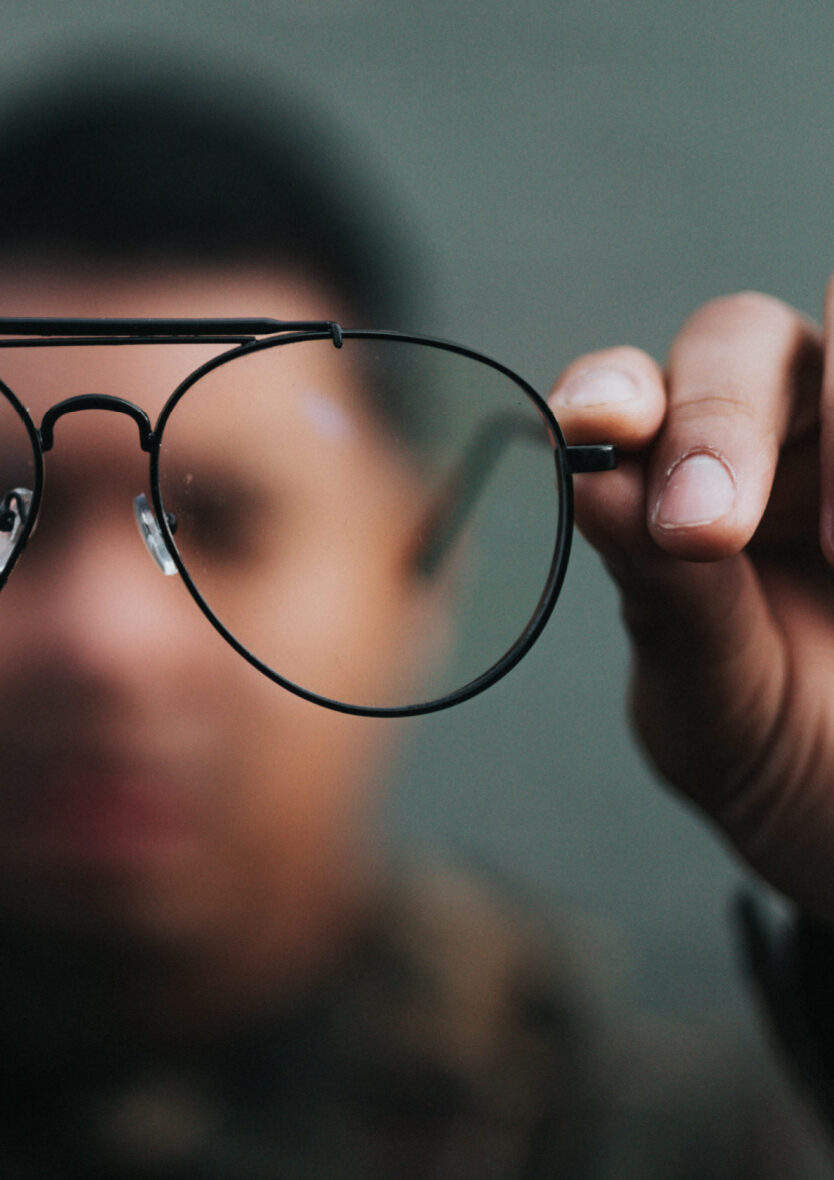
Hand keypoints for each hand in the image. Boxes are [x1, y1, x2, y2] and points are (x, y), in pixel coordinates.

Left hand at [550, 284, 833, 919]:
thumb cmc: (775, 744)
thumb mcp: (712, 690)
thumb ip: (666, 593)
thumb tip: (588, 476)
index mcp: (674, 480)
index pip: (632, 390)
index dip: (613, 385)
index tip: (599, 426)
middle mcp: (777, 434)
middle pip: (743, 336)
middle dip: (721, 417)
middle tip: (707, 531)